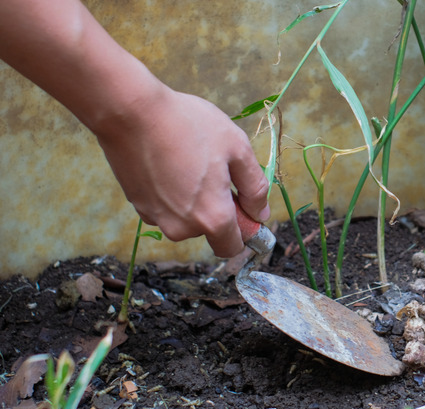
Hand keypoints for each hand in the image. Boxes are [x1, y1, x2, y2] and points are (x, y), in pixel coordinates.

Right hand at [96, 87, 269, 257]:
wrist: (131, 111)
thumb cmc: (190, 126)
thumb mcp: (237, 149)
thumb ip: (255, 187)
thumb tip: (260, 214)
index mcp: (212, 218)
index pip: (233, 248)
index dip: (244, 228)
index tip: (244, 204)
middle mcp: (182, 228)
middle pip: (210, 231)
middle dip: (218, 209)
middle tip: (216, 170)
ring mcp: (155, 218)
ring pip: (186, 218)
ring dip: (194, 199)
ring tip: (190, 161)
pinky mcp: (137, 205)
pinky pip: (166, 207)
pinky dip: (171, 192)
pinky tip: (169, 162)